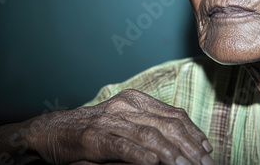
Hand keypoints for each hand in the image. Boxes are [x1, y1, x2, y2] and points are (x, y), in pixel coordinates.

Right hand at [25, 89, 214, 164]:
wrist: (51, 132)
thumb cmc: (92, 134)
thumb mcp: (124, 128)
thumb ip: (149, 133)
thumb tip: (179, 150)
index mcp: (136, 100)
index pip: (173, 115)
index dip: (193, 132)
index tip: (207, 149)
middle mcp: (126, 106)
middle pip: (167, 124)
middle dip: (189, 146)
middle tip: (205, 164)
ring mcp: (110, 120)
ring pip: (149, 135)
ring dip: (172, 153)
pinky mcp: (95, 137)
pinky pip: (123, 146)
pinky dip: (140, 155)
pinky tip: (155, 163)